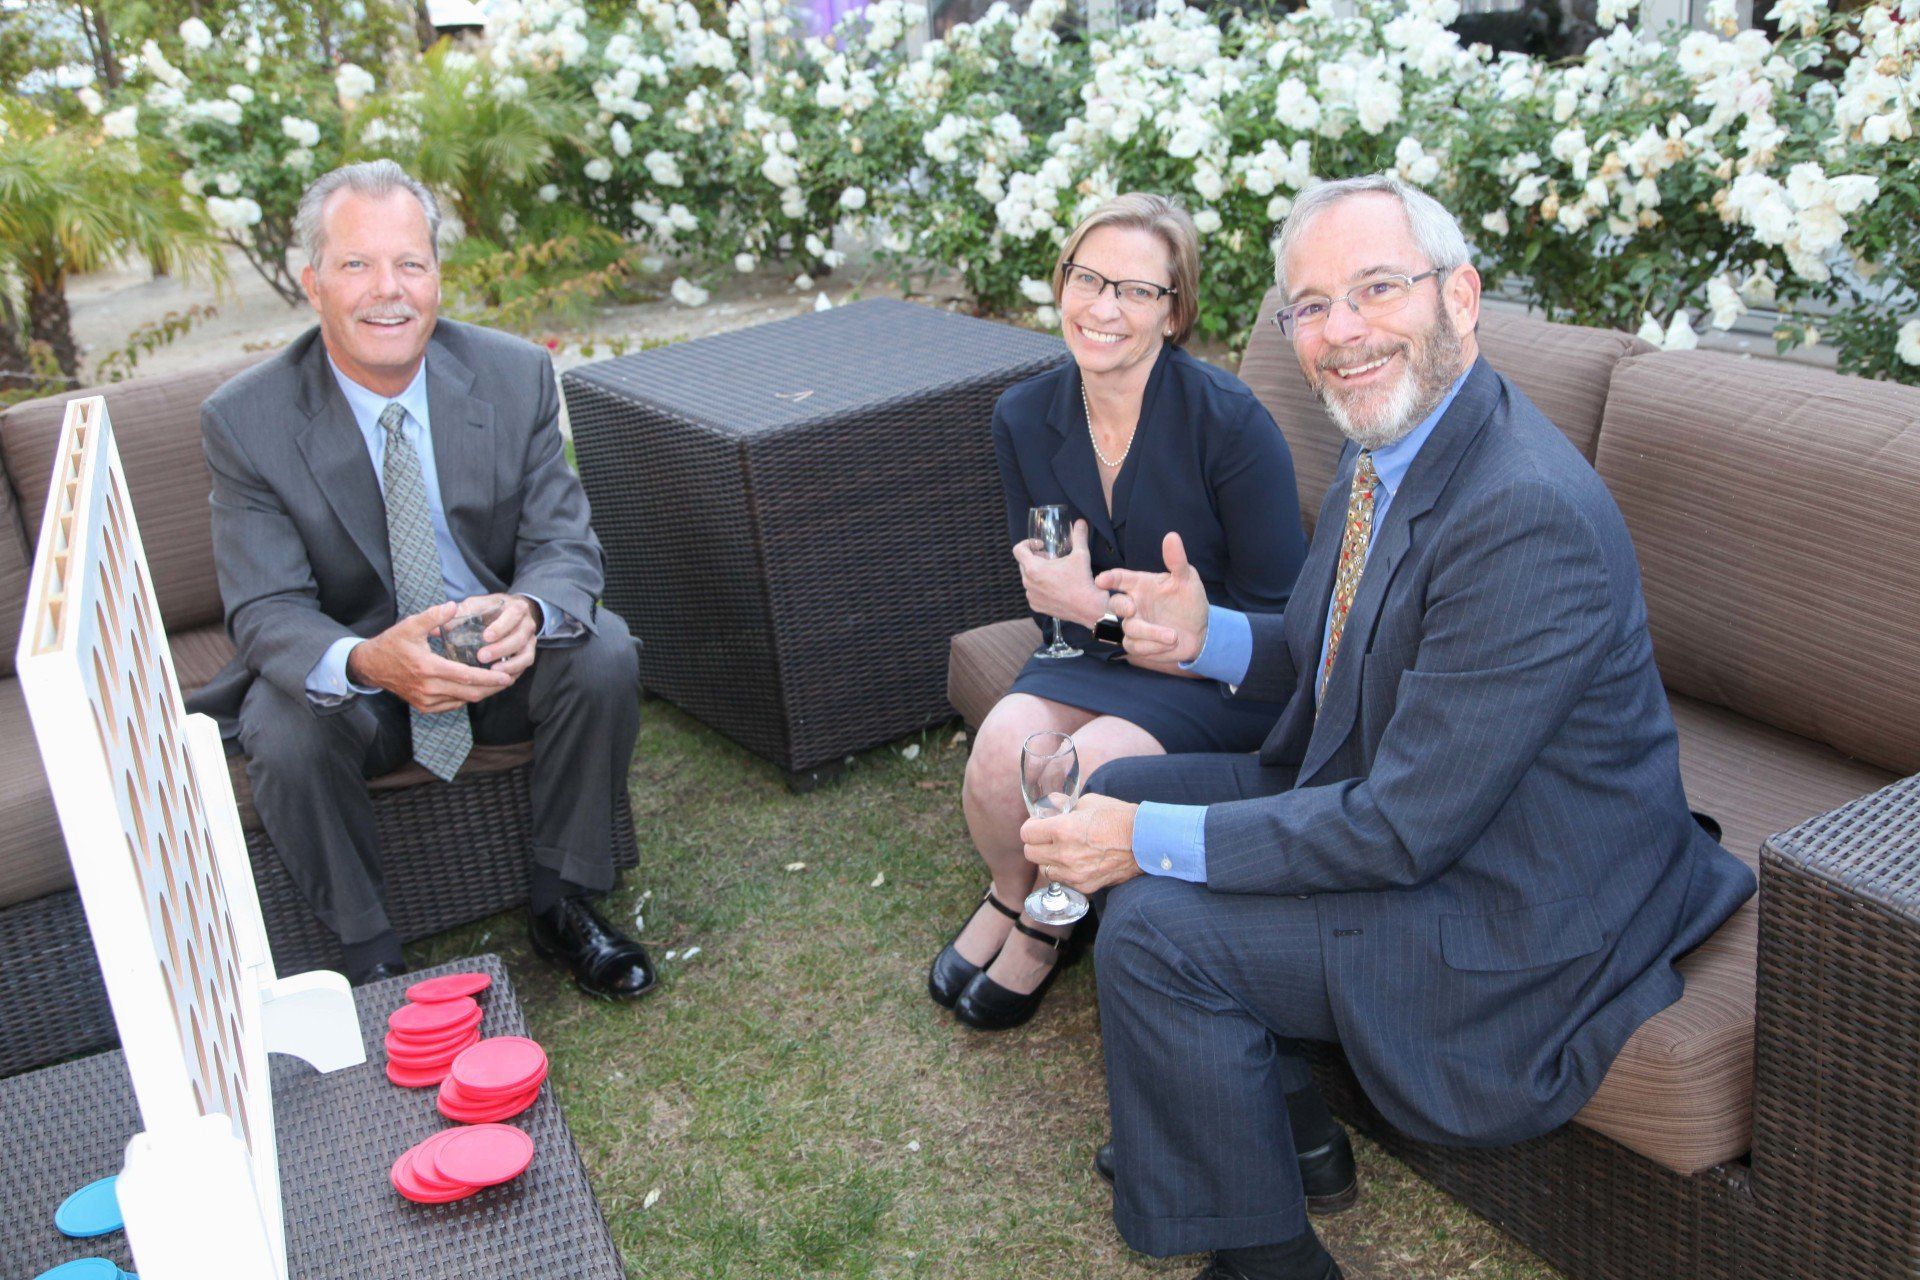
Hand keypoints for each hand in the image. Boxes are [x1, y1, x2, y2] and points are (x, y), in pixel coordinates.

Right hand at [345, 602, 514, 712]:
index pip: (466, 677)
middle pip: (469, 693)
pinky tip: (476, 688)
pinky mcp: (424, 706)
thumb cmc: (392, 643)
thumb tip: (453, 606)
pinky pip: (452, 705)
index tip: (506, 676)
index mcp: (428, 668)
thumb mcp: (410, 625)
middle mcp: (428, 688)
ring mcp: (426, 700)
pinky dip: (466, 697)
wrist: (371, 666)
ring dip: (481, 693)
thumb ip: (433, 616)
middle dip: (492, 688)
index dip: (489, 678)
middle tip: (508, 679)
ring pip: (462, 701)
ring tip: (496, 683)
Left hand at [461, 593, 539, 677]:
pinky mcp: (528, 654)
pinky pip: (524, 666)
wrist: (510, 612)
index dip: (501, 627)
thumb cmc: (490, 609)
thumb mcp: (476, 605)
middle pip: (519, 638)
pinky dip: (513, 672)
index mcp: (516, 608)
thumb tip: (437, 630)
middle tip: (481, 657)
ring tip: (491, 672)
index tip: (485, 637)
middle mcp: (527, 624)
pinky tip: (498, 679)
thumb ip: (460, 614)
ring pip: (525, 655)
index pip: (513, 615)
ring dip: (510, 665)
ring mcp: (530, 641)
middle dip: (501, 649)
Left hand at [1011, 518, 1105, 627]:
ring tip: (1054, 573)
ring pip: (1028, 579)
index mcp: (1033, 568)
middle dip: (1035, 558)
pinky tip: (1055, 587)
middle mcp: (1028, 583)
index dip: (1028, 543)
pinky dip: (1040, 587)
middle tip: (1051, 558)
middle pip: (1023, 564)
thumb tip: (1080, 523)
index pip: (1018, 550)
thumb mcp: (1081, 554)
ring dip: (1037, 573)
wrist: (1088, 607)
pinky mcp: (1036, 606)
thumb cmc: (1082, 580)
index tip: (1040, 545)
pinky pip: (1033, 593)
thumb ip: (1079, 536)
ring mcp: (1031, 596)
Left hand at [1020, 793, 1142, 894]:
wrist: (1144, 840)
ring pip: (1045, 870)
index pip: (1026, 833)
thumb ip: (1064, 805)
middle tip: (1048, 837)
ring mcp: (1074, 873)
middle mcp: (1064, 854)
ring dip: (1049, 860)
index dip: (1032, 826)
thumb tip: (1050, 805)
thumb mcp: (1088, 802)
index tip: (1039, 824)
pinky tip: (1077, 862)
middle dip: (1036, 843)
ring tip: (1064, 850)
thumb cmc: (1118, 817)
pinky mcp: (1084, 885)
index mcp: (1062, 830)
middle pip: (1030, 854)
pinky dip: (1065, 872)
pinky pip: (1063, 880)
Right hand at [1094, 531, 1210, 663]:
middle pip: (1115, 604)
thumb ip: (1177, 560)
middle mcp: (1134, 603)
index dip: (1109, 578)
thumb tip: (1172, 536)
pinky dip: (1151, 646)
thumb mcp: (1187, 578)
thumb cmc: (1189, 601)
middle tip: (1132, 609)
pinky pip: (1134, 646)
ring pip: (1128, 628)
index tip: (1102, 580)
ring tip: (1172, 635)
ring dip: (1150, 633)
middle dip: (1119, 606)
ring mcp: (1134, 624)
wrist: (1199, 631)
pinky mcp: (1137, 643)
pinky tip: (1168, 643)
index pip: (1119, 578)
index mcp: (1140, 584)